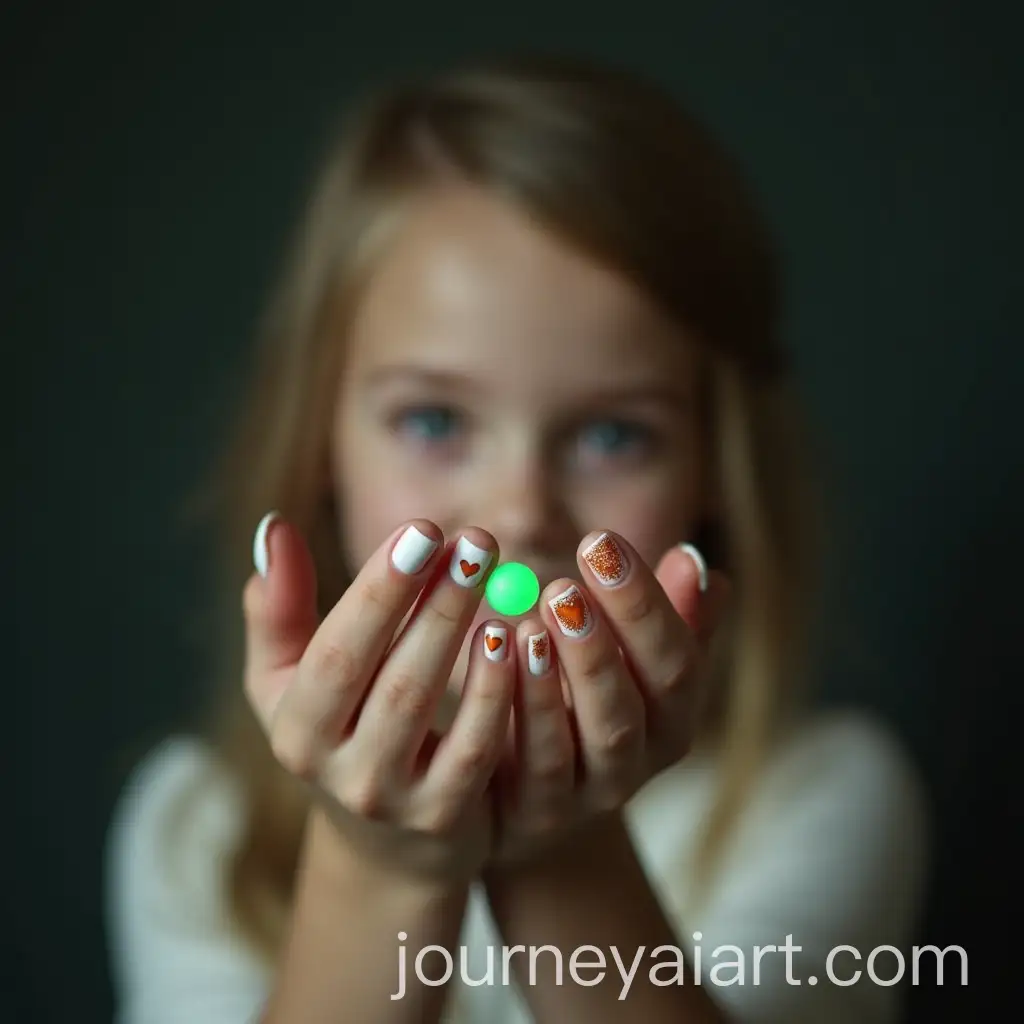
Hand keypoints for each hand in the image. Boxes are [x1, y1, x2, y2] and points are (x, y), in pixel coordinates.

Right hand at [243, 515, 514, 884]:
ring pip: (428, 708)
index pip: (336, 652)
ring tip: (492, 575)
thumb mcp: (293, 681)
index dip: (378, 591)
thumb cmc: (341, 731)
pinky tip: (516, 638)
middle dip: (434, 600)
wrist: (386, 844)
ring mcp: (392, 798)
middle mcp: (337, 770)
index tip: (422, 528)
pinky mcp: (444, 816)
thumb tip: (274, 528)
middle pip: (389, 675)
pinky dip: (496, 693)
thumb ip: (279, 610)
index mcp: (297, 728)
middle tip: (476, 538)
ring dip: (460, 634)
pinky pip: (475, 749)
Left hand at [489, 531, 730, 865]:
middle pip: (629, 707)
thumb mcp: (631, 658)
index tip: (601, 541)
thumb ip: (665, 612)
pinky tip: (492, 659)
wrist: (539, 792)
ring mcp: (589, 794)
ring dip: (555, 682)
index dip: (643, 602)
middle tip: (560, 587)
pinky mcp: (538, 813)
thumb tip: (690, 557)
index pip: (676, 661)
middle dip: (598, 646)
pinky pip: (530, 766)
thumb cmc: (588, 699)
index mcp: (673, 716)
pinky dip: (515, 713)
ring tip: (526, 625)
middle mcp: (640, 761)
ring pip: (581, 743)